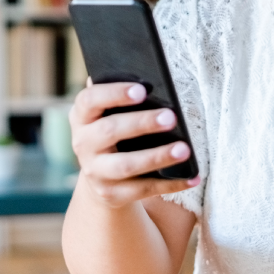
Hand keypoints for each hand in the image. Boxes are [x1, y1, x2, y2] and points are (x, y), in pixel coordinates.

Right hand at [69, 80, 199, 208]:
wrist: (102, 175)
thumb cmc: (115, 131)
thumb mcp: (109, 113)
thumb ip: (119, 97)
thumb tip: (148, 78)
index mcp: (81, 117)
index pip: (89, 100)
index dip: (113, 93)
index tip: (142, 89)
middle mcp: (82, 144)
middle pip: (109, 131)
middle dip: (141, 123)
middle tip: (171, 117)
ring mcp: (95, 172)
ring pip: (126, 165)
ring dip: (156, 157)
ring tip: (184, 149)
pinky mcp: (111, 194)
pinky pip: (143, 189)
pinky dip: (170, 184)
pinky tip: (192, 177)